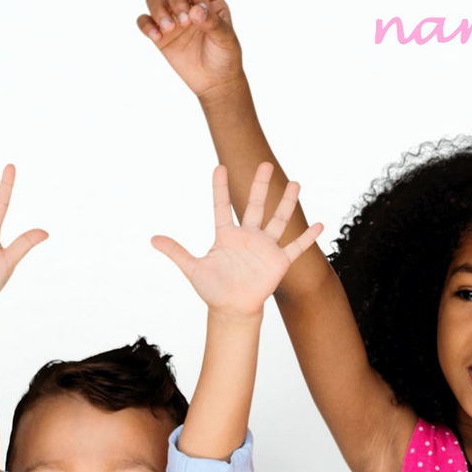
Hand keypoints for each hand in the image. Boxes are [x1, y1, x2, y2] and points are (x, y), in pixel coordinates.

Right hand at [137, 0, 243, 98]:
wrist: (214, 81)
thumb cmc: (225, 57)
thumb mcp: (226, 39)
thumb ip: (213, 23)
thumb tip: (195, 10)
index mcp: (210, 2)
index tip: (201, 7)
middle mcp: (189, 5)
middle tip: (185, 21)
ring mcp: (172, 18)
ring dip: (158, 9)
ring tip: (169, 28)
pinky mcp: (159, 33)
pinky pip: (143, 20)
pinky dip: (146, 25)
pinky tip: (156, 37)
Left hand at [152, 163, 323, 316]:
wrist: (232, 308)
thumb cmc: (212, 288)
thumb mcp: (193, 268)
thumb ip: (176, 252)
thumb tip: (153, 238)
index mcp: (226, 235)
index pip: (222, 206)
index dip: (220, 187)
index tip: (219, 167)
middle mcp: (248, 236)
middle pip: (256, 205)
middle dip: (260, 185)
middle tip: (265, 164)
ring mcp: (265, 247)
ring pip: (279, 220)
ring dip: (287, 202)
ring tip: (295, 184)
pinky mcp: (279, 261)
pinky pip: (296, 246)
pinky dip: (307, 237)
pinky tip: (319, 224)